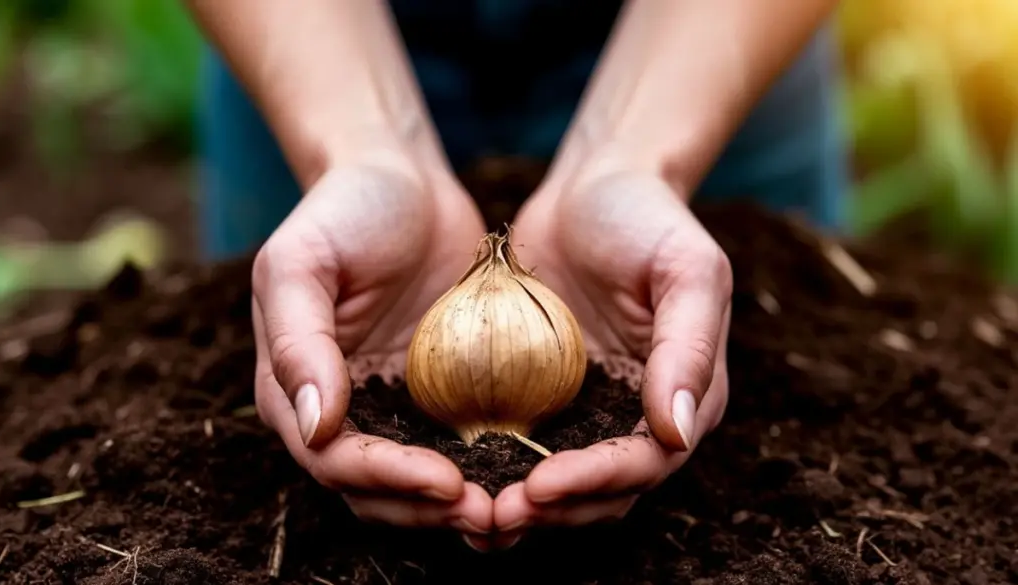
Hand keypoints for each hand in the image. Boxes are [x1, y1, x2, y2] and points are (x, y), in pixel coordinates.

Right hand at [250, 159, 494, 547]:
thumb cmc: (343, 210)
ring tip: (515, 511)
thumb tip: (316, 426)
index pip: (334, 459)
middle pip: (378, 489)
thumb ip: (296, 340)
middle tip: (490, 516)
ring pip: (421, 483)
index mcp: (295, 388)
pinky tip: (531, 475)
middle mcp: (342, 411)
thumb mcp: (300, 260)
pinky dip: (488, 468)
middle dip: (429, 511)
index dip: (385, 480)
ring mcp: (393, 407)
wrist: (402, 181)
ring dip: (461, 505)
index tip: (443, 482)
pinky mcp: (440, 395)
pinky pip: (462, 445)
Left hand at [493, 166, 731, 541]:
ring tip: (470, 519)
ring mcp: (590, 409)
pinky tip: (452, 477)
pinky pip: (521, 445)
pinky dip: (496, 470)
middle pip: (602, 491)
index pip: (646, 462)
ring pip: (561, 483)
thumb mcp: (686, 267)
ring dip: (522, 508)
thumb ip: (691, 346)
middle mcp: (640, 415)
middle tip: (494, 518)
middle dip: (553, 512)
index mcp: (686, 393)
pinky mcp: (545, 397)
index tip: (541, 487)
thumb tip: (677, 431)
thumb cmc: (646, 217)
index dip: (596, 483)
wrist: (591, 186)